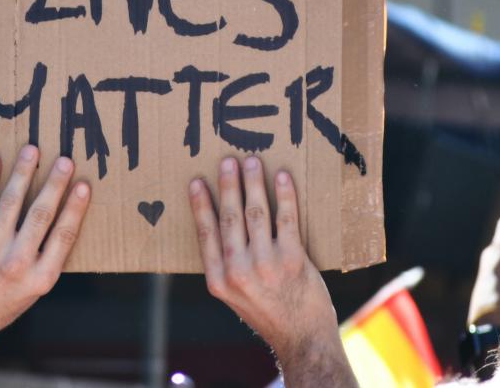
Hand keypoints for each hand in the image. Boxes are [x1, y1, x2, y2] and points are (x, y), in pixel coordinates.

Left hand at [0, 146, 90, 387]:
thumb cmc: (6, 300)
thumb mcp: (37, 288)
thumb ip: (50, 256)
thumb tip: (65, 213)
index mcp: (41, 277)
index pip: (63, 236)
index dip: (75, 208)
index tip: (85, 185)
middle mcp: (17, 263)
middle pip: (40, 215)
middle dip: (54, 184)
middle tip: (64, 160)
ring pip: (11, 203)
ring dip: (22, 173)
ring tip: (31, 150)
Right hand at [189, 156, 354, 387]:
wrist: (302, 338)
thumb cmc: (268, 312)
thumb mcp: (234, 296)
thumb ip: (225, 264)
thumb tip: (219, 223)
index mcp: (219, 281)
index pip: (205, 233)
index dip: (200, 204)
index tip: (196, 181)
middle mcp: (238, 271)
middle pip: (229, 217)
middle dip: (228, 185)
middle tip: (228, 160)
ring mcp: (265, 265)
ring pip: (255, 213)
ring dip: (253, 183)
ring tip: (252, 163)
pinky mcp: (292, 260)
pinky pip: (286, 219)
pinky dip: (284, 195)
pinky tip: (282, 178)